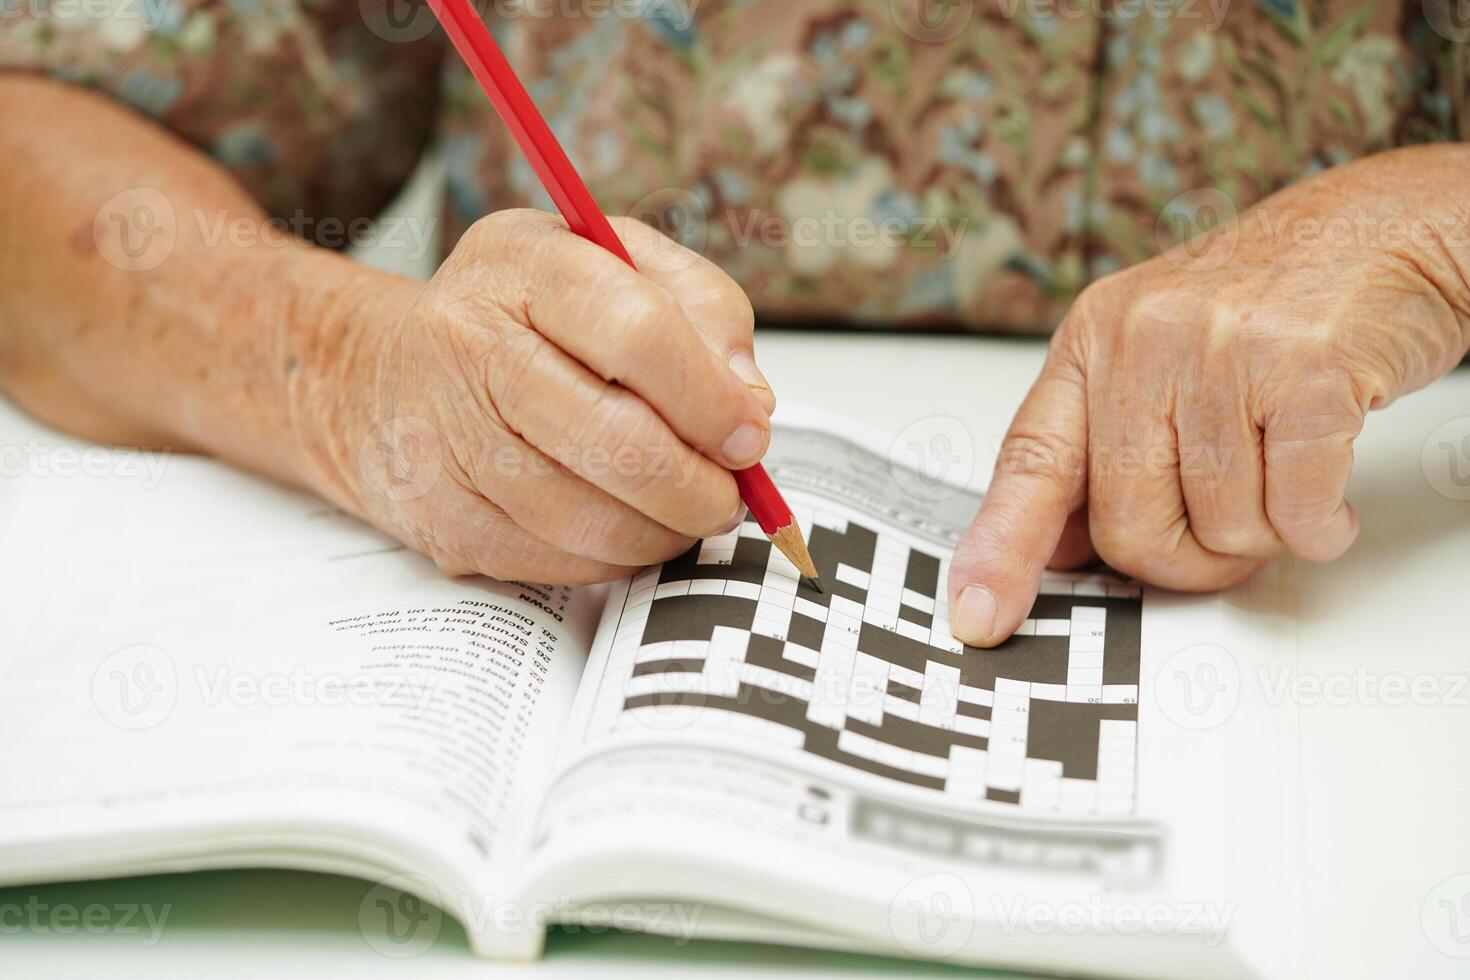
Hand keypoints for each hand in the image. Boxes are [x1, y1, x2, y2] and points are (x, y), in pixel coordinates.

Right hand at [297, 209, 774, 583]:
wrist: (385, 377)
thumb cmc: (524, 317)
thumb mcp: (617, 266)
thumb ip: (702, 311)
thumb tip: (750, 402)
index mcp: (524, 262)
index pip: (637, 332)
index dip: (710, 398)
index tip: (749, 435)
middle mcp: (470, 342)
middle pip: (618, 441)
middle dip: (698, 486)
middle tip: (730, 496)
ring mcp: (447, 437)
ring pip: (591, 520)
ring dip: (665, 532)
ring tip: (686, 512)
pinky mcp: (442, 517)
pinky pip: (559, 563)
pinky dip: (615, 557)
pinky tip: (626, 526)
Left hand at [947, 146, 1469, 645]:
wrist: (1385, 228)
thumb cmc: (1271, 302)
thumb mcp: (1155, 353)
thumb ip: (1104, 446)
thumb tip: (1059, 549)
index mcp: (1094, 340)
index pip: (1031, 463)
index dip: (1001, 548)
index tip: (979, 613)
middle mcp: (1143, 338)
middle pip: (1130, 526)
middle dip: (1186, 559)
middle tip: (1225, 533)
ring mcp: (1222, 350)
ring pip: (1220, 528)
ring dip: (1262, 534)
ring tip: (1281, 473)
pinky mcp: (1306, 370)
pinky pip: (1295, 513)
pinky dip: (1318, 525)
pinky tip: (1324, 486)